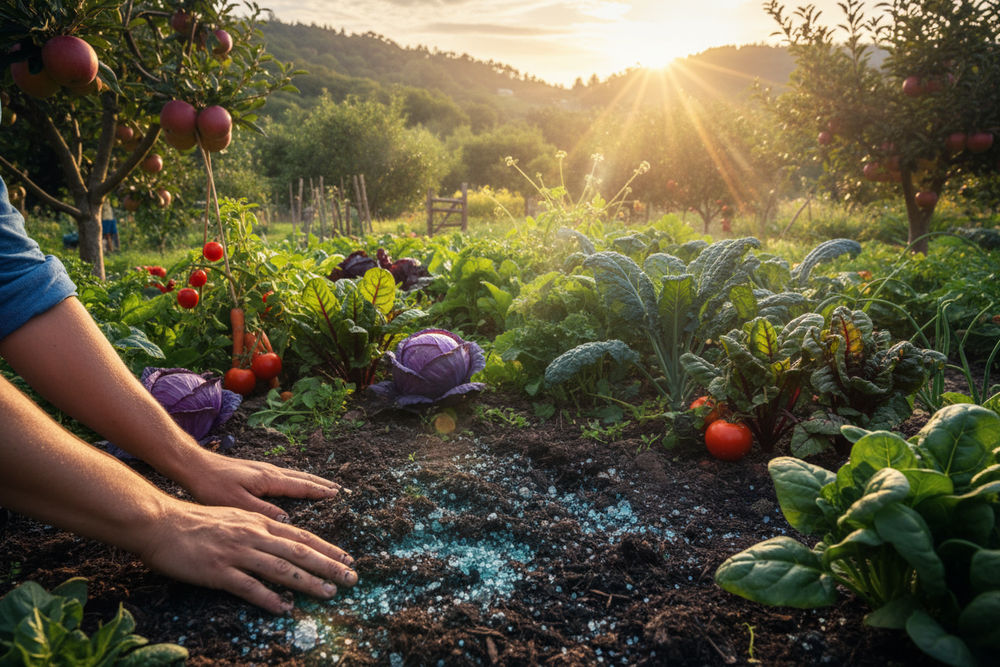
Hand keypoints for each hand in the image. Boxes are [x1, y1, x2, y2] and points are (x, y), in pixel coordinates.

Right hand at [140, 501, 356, 613]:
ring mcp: (237, 552)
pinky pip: (249, 587)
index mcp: (258, 521)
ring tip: (329, 594)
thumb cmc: (196, 522)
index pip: (301, 535)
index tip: (347, 559)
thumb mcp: (234, 517)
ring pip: (281, 568)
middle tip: (351, 579)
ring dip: (308, 582)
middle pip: (300, 551)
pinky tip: (285, 609)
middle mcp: (253, 534)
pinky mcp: (218, 571)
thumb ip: (258, 528)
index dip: (327, 548)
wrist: (161, 523)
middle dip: (329, 566)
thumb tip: (280, 539)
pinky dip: (270, 599)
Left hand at [180, 453, 345, 521]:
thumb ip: (261, 511)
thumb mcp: (235, 503)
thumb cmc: (211, 486)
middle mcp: (270, 472)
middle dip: (321, 484)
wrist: (194, 465)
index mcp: (268, 479)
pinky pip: (285, 475)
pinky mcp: (255, 471)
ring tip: (324, 485)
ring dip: (311, 480)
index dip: (319, 492)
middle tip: (339, 489)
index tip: (336, 495)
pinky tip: (296, 482)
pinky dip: (298, 479)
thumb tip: (286, 519)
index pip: (300, 486)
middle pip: (302, 478)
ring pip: (294, 475)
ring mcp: (263, 470)